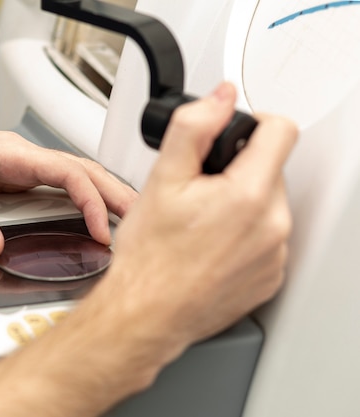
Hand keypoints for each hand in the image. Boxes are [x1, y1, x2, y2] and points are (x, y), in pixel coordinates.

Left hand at [0, 122, 136, 257]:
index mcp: (10, 153)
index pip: (67, 172)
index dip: (91, 201)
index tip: (101, 229)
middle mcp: (21, 156)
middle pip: (82, 169)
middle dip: (115, 192)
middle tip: (142, 217)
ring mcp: (21, 166)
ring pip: (75, 175)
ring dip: (102, 195)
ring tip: (127, 219)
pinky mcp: (16, 177)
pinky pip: (59, 186)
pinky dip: (82, 199)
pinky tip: (91, 216)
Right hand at [82, 82, 297, 385]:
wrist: (146, 312)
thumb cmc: (150, 257)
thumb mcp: (162, 179)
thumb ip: (194, 127)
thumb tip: (220, 98)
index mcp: (249, 195)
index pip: (281, 130)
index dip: (253, 124)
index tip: (232, 137)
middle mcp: (273, 226)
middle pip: (271, 171)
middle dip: (238, 171)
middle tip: (199, 192)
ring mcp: (274, 256)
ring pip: (269, 206)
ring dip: (242, 204)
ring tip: (202, 223)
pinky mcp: (270, 278)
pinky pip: (268, 241)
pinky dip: (245, 236)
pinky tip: (211, 246)